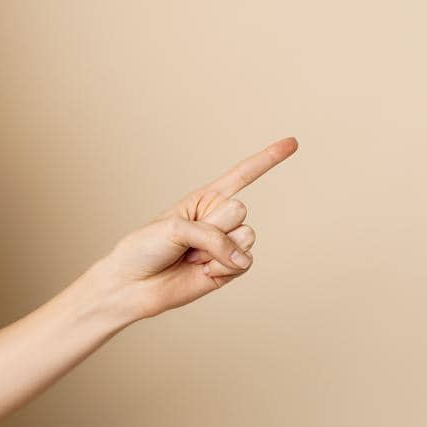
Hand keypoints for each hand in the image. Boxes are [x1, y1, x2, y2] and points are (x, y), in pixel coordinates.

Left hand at [99, 137, 298, 321]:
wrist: (133, 284)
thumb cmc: (144, 249)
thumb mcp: (172, 227)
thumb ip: (212, 236)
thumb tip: (243, 258)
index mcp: (205, 199)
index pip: (242, 175)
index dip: (268, 159)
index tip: (293, 142)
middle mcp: (220, 219)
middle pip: (239, 210)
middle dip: (212, 226)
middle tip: (185, 241)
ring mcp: (227, 244)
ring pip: (246, 236)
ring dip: (215, 249)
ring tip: (190, 257)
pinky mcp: (230, 268)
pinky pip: (244, 262)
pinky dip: (222, 267)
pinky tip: (201, 270)